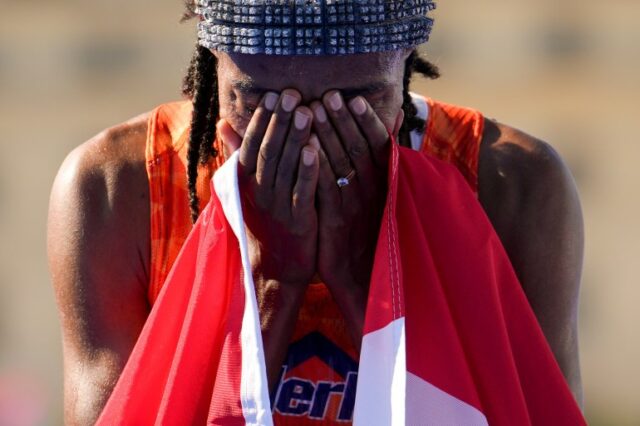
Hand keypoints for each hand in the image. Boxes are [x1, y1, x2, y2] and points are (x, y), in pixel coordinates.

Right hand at [218, 90, 319, 389]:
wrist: (277, 268)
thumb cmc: (265, 223)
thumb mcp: (246, 189)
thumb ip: (238, 156)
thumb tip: (224, 124)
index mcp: (247, 183)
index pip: (251, 145)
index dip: (262, 120)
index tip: (272, 95)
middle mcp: (259, 192)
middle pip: (268, 151)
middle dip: (280, 121)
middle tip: (291, 94)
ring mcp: (277, 207)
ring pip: (284, 168)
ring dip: (294, 138)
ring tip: (306, 111)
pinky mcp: (298, 221)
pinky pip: (302, 191)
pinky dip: (307, 169)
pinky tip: (315, 148)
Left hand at [310, 91, 401, 344]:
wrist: (364, 278)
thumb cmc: (370, 233)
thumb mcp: (381, 198)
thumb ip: (383, 164)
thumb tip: (394, 125)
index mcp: (383, 183)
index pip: (376, 145)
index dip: (364, 122)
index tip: (352, 99)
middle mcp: (372, 190)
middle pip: (357, 148)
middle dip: (342, 120)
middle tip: (329, 95)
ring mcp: (354, 205)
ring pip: (341, 163)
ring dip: (327, 134)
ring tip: (313, 109)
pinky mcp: (336, 221)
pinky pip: (326, 188)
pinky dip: (316, 165)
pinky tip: (305, 146)